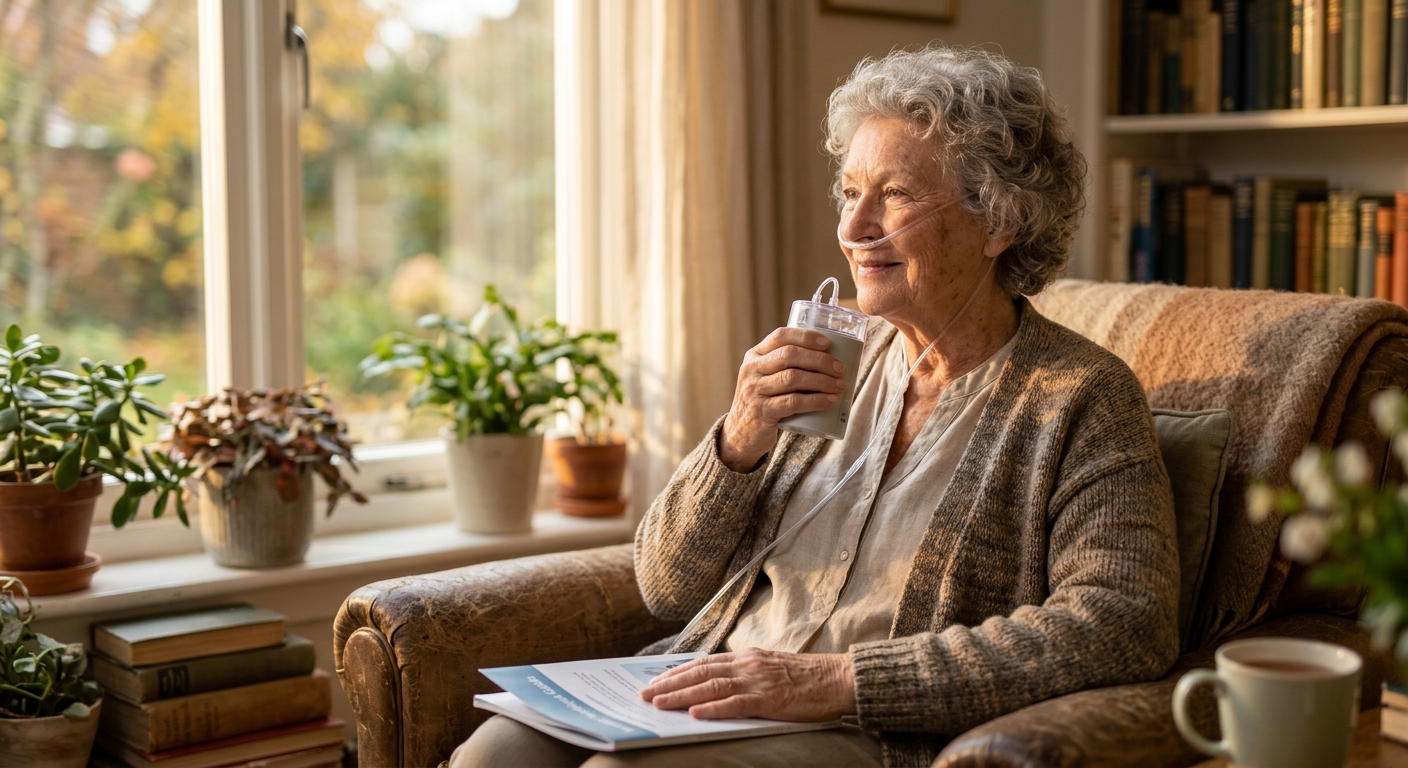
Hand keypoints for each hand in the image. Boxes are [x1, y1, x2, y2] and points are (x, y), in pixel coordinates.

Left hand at [639, 648, 855, 721]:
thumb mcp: (771, 669)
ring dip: (682, 696)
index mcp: (748, 657)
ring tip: (659, 704)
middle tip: (645, 694)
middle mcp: (748, 664)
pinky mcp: (770, 699)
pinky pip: (736, 704)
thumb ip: (747, 674)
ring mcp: (758, 681)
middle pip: (700, 672)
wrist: (839, 678)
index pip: (704, 662)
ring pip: (711, 687)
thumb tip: (719, 686)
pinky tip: (696, 714)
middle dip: (669, 683)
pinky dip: (714, 709)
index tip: (655, 679)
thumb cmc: (809, 678)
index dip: (677, 671)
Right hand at [720, 328, 847, 471]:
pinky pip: (793, 402)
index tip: (828, 344)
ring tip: (841, 386)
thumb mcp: (765, 377)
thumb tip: (829, 357)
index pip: (781, 336)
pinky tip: (830, 401)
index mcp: (754, 355)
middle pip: (790, 355)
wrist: (741, 434)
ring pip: (793, 378)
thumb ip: (784, 365)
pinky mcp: (762, 412)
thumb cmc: (764, 401)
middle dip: (820, 360)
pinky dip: (816, 400)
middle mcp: (751, 370)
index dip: (806, 337)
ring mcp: (754, 391)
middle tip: (840, 369)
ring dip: (822, 380)